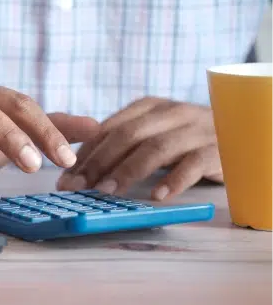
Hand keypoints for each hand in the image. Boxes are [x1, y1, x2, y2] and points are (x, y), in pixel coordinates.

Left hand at [56, 97, 222, 200]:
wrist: (239, 131)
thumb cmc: (184, 139)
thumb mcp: (152, 132)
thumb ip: (121, 142)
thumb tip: (78, 163)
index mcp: (148, 107)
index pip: (109, 128)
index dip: (85, 153)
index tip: (65, 178)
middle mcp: (170, 113)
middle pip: (127, 135)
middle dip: (98, 162)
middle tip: (78, 187)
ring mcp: (195, 129)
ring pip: (156, 147)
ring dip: (128, 171)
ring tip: (107, 192)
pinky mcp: (217, 149)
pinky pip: (193, 164)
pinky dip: (174, 180)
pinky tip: (157, 197)